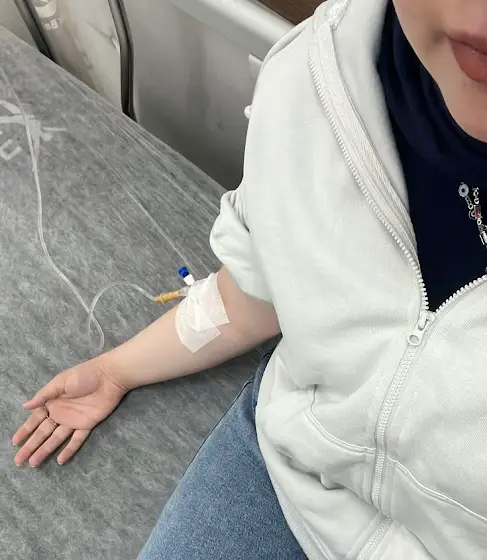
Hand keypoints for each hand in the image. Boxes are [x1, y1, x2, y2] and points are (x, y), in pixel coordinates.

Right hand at [12, 356, 127, 466]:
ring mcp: (74, 420)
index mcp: (52, 402)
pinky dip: (69, 450)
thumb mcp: (61, 382)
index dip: (25, 430)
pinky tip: (60, 460)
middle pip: (43, 432)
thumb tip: (25, 406)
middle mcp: (61, 413)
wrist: (109, 376)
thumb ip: (44, 395)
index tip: (15, 442)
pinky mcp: (87, 424)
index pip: (35, 419)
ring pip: (56, 439)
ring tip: (33, 463)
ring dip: (45, 450)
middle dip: (31, 445)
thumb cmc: (84, 375)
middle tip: (18, 460)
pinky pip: (77, 440)